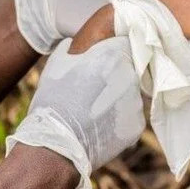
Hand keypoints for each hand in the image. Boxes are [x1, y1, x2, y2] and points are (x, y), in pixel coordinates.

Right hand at [6, 37, 144, 188]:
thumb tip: (76, 43)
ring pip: (129, 97)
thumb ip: (73, 48)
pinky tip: (99, 127)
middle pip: (128, 72)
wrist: (56, 145)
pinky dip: (118, 123)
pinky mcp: (136, 126)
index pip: (121, 47)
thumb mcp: (57, 64)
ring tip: (92, 113)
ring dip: (116, 102)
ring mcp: (136, 103)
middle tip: (92, 93)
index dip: (110, 55)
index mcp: (113, 55)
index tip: (99, 66)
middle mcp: (131, 76)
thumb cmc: (53, 100)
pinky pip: (129, 119)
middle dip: (114, 79)